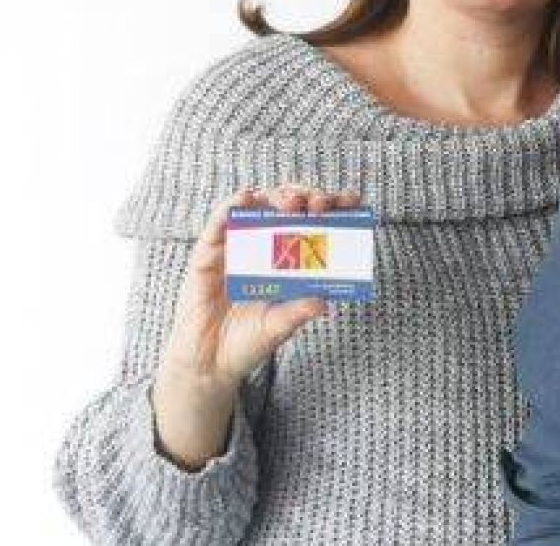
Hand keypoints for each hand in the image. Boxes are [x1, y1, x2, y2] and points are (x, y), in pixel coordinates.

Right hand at [152, 185, 360, 467]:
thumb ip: (298, 312)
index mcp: (290, 259)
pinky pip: (218, 221)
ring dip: (277, 196)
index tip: (351, 202)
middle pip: (289, 206)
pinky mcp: (208, 252)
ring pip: (258, 205)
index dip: (333, 208)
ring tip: (293, 202)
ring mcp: (237, 245)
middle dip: (308, 197)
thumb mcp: (279, 326)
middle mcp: (265, 246)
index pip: (315, 222)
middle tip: (320, 204)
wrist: (209, 362)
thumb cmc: (249, 341)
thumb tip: (325, 302)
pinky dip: (232, 206)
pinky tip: (247, 199)